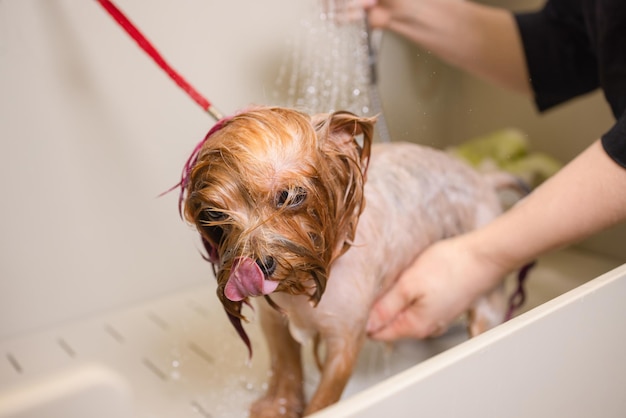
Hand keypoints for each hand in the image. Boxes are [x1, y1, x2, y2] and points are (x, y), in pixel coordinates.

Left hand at [366, 235, 504, 339]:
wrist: (484, 256)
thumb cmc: (449, 267)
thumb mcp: (409, 285)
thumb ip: (386, 307)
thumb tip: (365, 325)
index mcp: (414, 326)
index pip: (377, 333)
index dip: (362, 317)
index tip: (355, 298)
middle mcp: (426, 327)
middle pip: (390, 323)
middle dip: (378, 307)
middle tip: (372, 282)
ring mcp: (437, 316)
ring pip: (404, 312)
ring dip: (394, 298)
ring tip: (393, 278)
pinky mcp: (444, 303)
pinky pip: (418, 303)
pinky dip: (409, 293)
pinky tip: (410, 277)